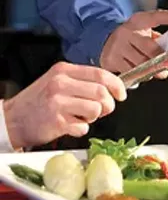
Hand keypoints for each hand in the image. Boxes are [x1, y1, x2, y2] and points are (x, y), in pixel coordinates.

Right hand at [3, 62, 126, 149]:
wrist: (13, 119)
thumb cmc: (40, 102)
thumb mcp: (59, 82)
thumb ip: (84, 82)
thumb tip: (113, 88)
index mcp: (64, 70)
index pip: (101, 74)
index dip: (117, 85)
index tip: (121, 94)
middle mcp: (61, 83)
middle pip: (102, 92)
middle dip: (108, 105)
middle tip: (101, 110)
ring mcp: (58, 102)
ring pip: (96, 109)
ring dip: (94, 117)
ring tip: (80, 116)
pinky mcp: (56, 121)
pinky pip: (84, 126)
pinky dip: (81, 129)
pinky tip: (70, 125)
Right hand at [100, 10, 167, 77]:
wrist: (104, 40)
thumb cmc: (132, 39)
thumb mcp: (144, 32)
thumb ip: (160, 40)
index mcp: (138, 21)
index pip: (155, 17)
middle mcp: (126, 32)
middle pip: (150, 48)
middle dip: (164, 60)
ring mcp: (117, 46)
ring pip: (141, 63)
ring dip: (154, 71)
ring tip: (160, 73)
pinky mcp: (111, 59)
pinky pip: (130, 72)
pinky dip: (140, 76)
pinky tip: (144, 75)